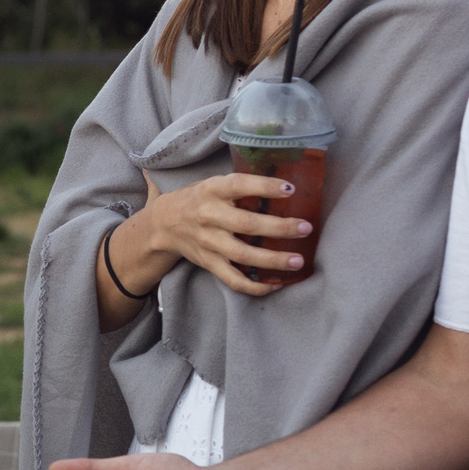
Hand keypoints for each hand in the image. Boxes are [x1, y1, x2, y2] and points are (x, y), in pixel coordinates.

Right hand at [127, 172, 313, 296]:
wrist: (162, 224)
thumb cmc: (198, 200)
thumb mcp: (212, 184)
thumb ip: (241, 186)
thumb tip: (285, 183)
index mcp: (212, 190)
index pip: (239, 185)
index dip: (265, 187)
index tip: (290, 190)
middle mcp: (209, 216)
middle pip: (247, 225)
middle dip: (280, 228)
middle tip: (306, 228)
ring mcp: (208, 242)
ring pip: (243, 255)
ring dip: (273, 260)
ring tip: (298, 261)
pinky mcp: (208, 263)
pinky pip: (233, 279)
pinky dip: (255, 286)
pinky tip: (275, 284)